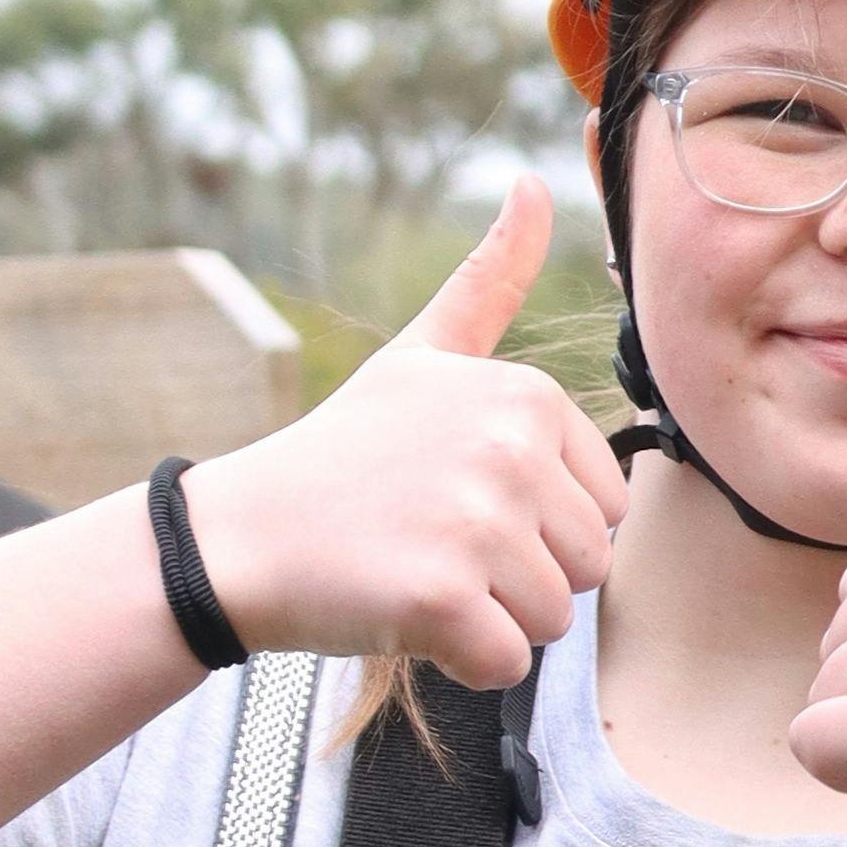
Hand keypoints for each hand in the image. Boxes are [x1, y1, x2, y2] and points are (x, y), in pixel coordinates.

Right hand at [175, 180, 631, 683]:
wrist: (241, 535)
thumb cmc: (343, 453)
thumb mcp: (420, 352)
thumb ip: (489, 280)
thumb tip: (534, 183)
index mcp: (527, 397)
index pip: (605, 505)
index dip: (538, 522)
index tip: (460, 498)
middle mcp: (513, 452)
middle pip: (588, 565)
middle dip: (520, 574)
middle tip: (437, 543)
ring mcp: (479, 524)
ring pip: (553, 617)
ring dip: (492, 617)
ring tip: (419, 571)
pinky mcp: (444, 597)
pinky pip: (507, 662)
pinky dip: (461, 660)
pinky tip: (404, 613)